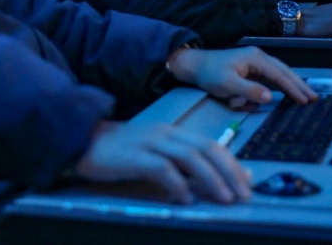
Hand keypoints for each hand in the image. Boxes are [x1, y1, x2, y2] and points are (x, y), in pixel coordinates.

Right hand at [73, 120, 250, 203]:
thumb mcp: (157, 156)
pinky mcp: (133, 156)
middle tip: (243, 194)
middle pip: (206, 148)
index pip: (212, 145)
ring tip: (223, 197)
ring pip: (189, 156)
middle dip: (229, 172)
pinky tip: (185, 198)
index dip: (233, 164)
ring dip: (210, 178)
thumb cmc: (122, 153)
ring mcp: (149, 142)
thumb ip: (185, 165)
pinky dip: (177, 183)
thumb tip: (214, 177)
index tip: (248, 184)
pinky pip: (160, 168)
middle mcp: (165, 134)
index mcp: (174, 132)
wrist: (83, 142)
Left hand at [166, 46, 317, 106]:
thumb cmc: (210, 73)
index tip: (305, 99)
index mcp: (255, 58)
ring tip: (305, 95)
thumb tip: (270, 97)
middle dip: (299, 85)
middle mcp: (258, 57)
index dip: (293, 88)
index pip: (279, 74)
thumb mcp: (228, 84)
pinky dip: (279, 84)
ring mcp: (255, 62)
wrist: (194, 65)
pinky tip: (287, 91)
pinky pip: (269, 77)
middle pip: (284, 71)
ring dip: (291, 85)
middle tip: (313, 97)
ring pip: (279, 73)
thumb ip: (249, 91)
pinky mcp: (250, 68)